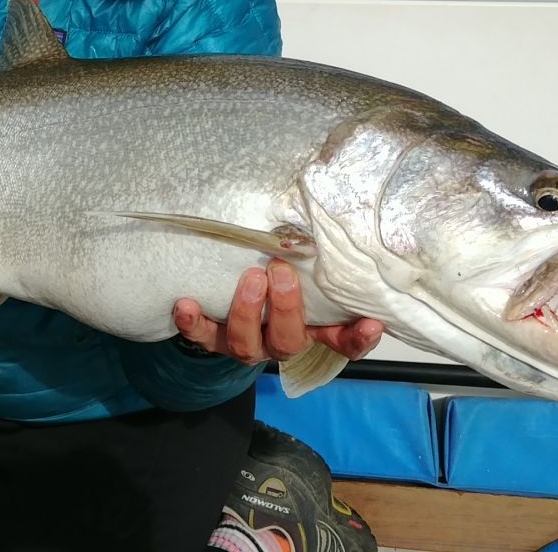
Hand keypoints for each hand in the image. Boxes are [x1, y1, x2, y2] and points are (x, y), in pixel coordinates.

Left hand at [172, 260, 384, 365]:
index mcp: (310, 329)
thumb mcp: (304, 273)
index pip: (342, 341)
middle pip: (288, 342)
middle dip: (286, 309)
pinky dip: (194, 324)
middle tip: (281, 272)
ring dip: (247, 312)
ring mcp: (246, 343)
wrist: (230, 309)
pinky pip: (202, 337)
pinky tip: (186, 304)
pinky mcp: (213, 339)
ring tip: (249, 278)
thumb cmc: (278, 281)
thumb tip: (332, 214)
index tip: (371, 323)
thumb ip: (316, 258)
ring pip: (247, 344)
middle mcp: (279, 341)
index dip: (357, 338)